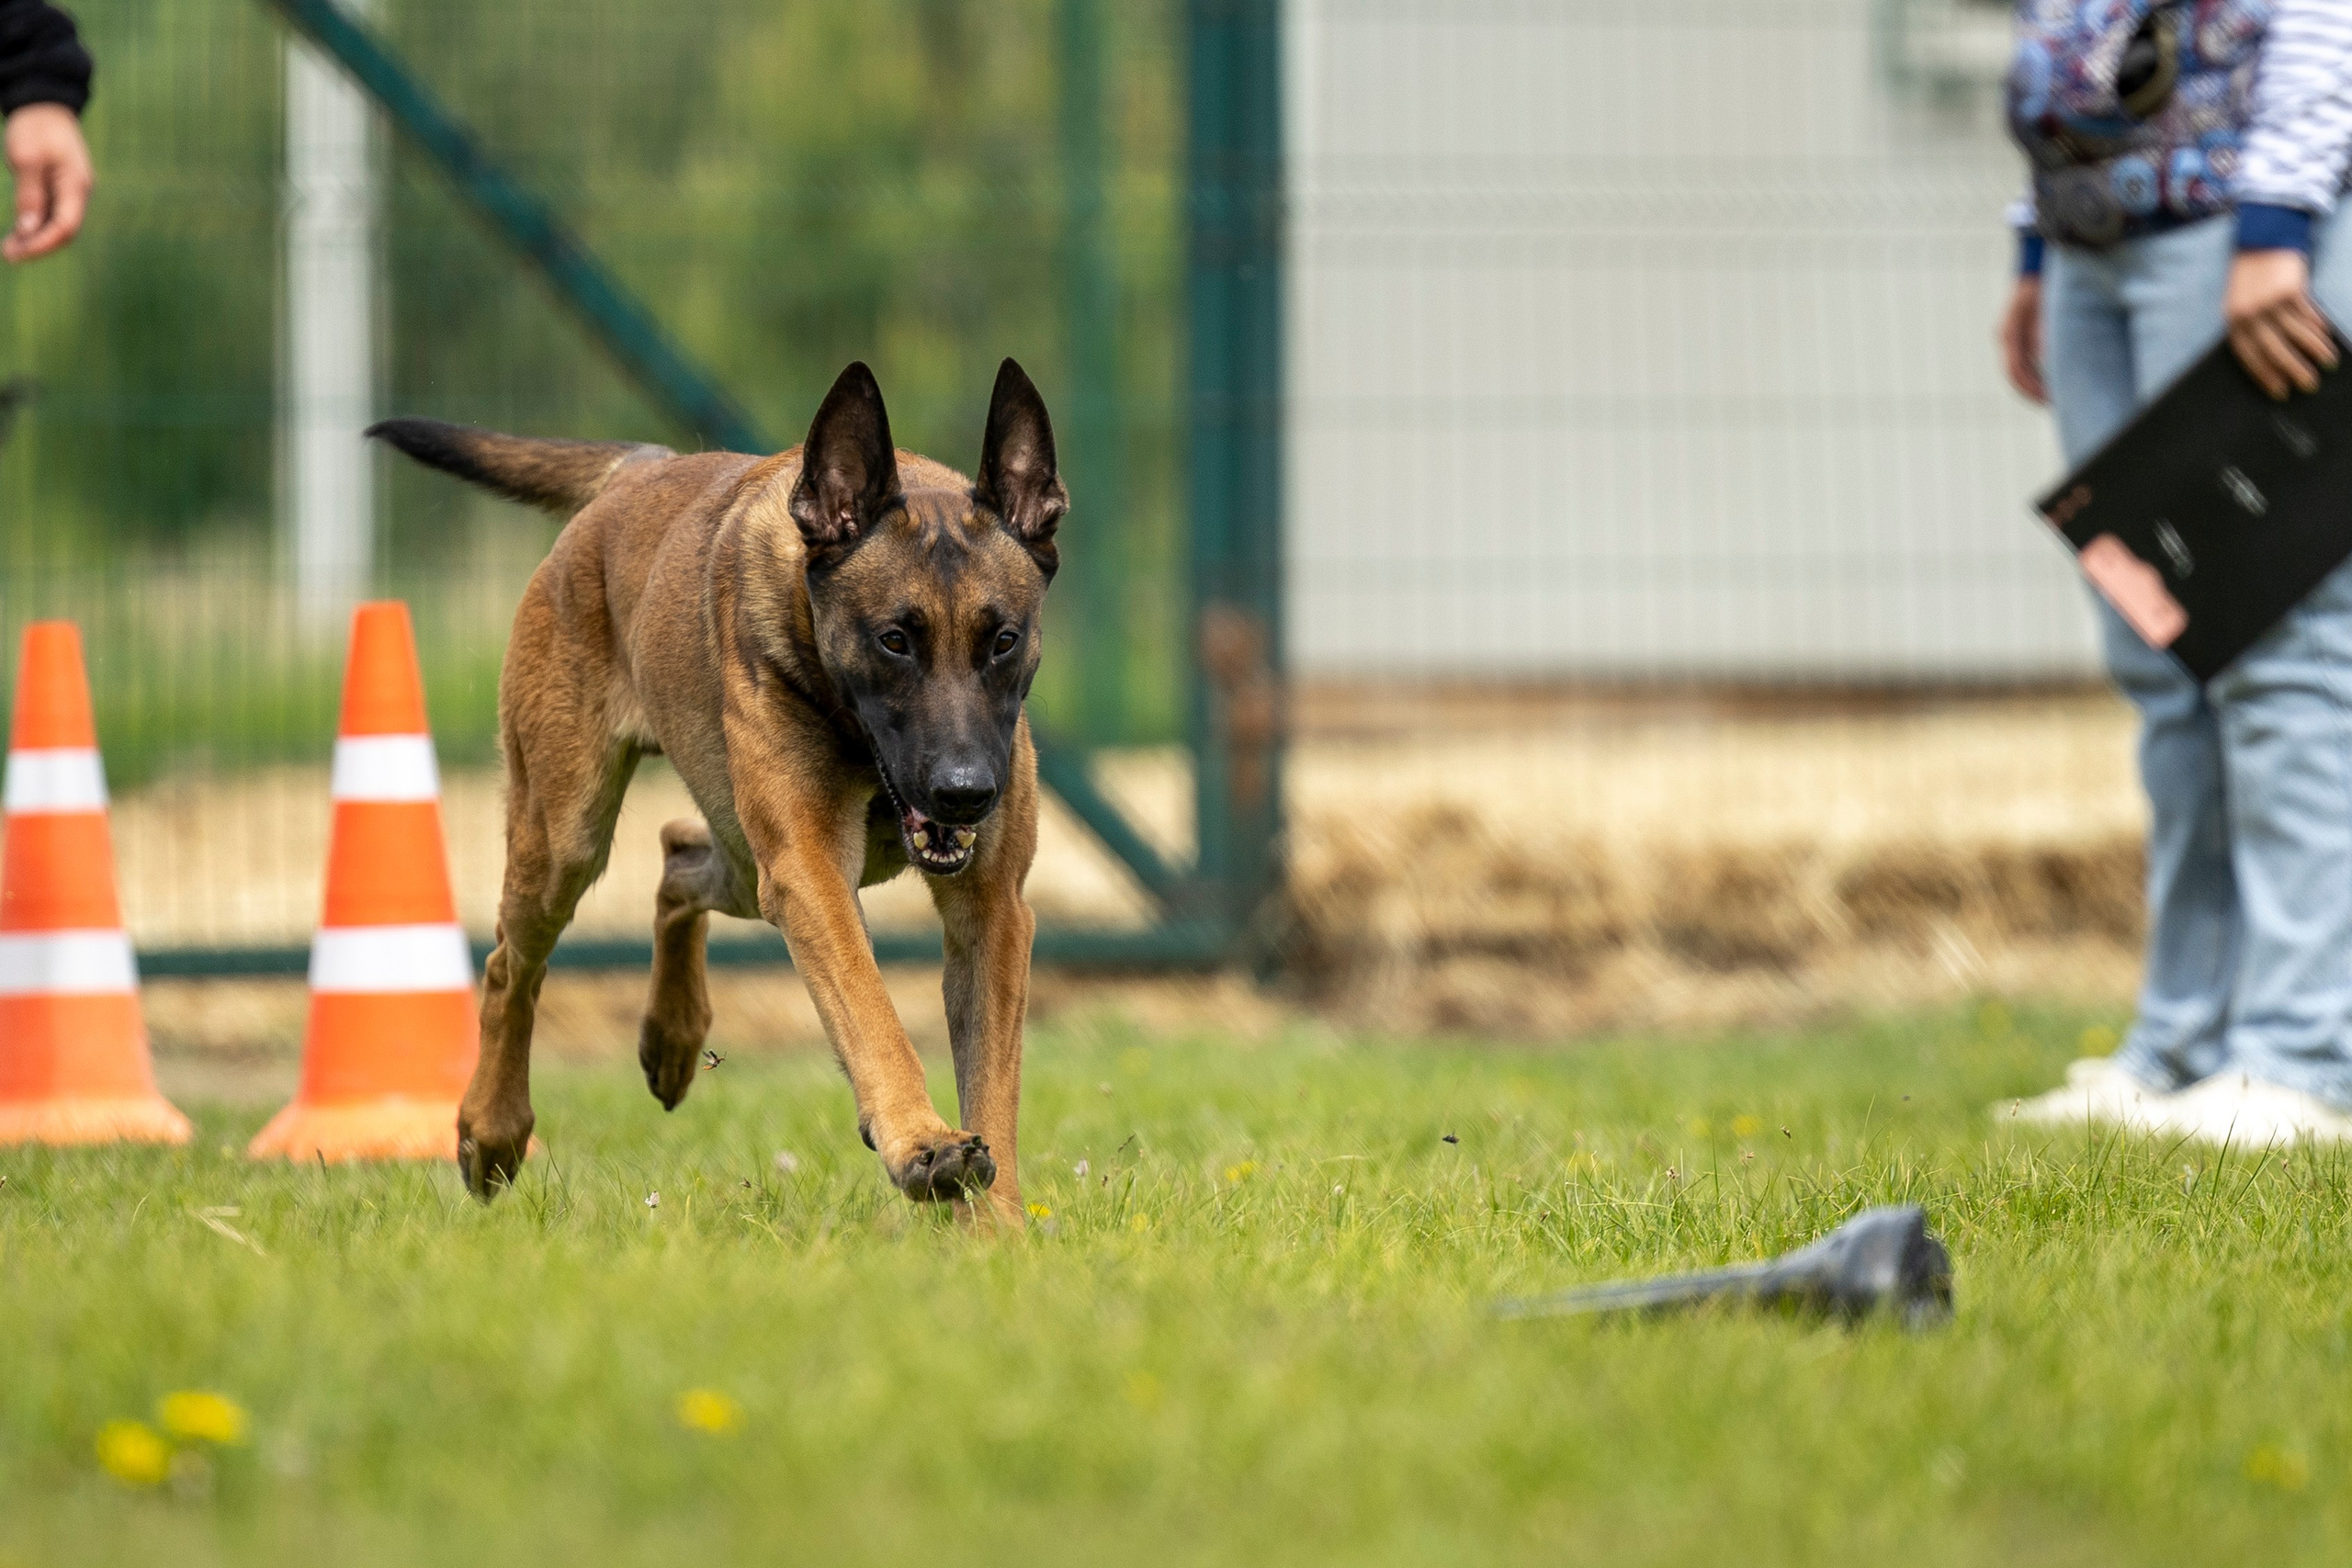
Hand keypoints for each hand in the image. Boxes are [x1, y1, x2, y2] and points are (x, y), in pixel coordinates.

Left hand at [2, 102, 90, 262]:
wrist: (44, 104)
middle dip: (38, 246)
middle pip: (64, 231)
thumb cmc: (36, 127)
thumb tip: (28, 229)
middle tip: (8, 254)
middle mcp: (78, 193)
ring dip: (35, 238)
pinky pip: (51, 214)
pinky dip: (35, 226)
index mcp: (76, 185)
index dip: (43, 243)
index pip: (66, 226)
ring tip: (9, 248)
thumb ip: (30, 195)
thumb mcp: (27, 159)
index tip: (18, 252)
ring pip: (57, 225)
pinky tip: (17, 233)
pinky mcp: (59, 189)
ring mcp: (70, 192)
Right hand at [1997, 275, 2045, 403]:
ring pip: (2019, 369)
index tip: (2049, 400)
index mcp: (2008, 334)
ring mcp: (2010, 334)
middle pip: (2015, 374)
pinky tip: (2051, 378)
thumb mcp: (2046, 309)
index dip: (2031, 389)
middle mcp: (2006, 336)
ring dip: (2034, 383)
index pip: (2015, 371)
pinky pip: (2024, 359)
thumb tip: (2046, 361)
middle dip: (2033, 392)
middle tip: (2055, 404)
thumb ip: (2043, 334)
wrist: (2036, 261)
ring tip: (2054, 395)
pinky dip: (2036, 372)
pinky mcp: (2018, 332)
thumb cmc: (2044, 282)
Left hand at [2225, 248, 2337, 398]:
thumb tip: (2271, 358)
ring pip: (2295, 334)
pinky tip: (2327, 339)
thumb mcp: (2240, 303)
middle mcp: (2250, 313)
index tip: (2279, 392)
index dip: (2265, 375)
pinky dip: (2318, 329)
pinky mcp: (2291, 289)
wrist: (2262, 240)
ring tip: (2327, 364)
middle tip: (2307, 386)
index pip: (2249, 356)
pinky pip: (2307, 315)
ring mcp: (2270, 301)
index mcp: (2233, 320)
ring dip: (2314, 351)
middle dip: (2292, 370)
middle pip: (2273, 349)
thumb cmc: (2251, 277)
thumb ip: (2251, 327)